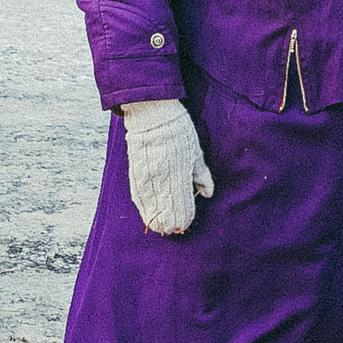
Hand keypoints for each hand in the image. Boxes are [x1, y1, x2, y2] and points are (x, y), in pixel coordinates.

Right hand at [120, 98, 214, 234]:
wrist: (153, 115)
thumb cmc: (179, 132)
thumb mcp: (197, 153)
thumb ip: (202, 176)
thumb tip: (208, 194)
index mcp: (179, 177)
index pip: (181, 209)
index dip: (184, 219)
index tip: (186, 224)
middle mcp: (161, 181)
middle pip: (164, 214)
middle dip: (171, 223)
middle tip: (175, 228)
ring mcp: (145, 179)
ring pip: (149, 209)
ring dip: (156, 219)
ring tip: (161, 225)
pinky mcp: (134, 174)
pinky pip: (138, 198)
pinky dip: (144, 208)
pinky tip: (148, 214)